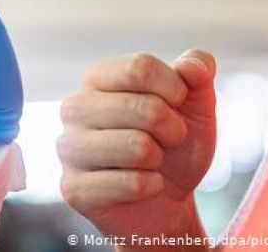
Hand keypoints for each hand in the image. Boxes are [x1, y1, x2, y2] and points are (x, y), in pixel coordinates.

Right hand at [57, 51, 216, 247]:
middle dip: (173, 129)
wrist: (166, 201)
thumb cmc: (174, 145)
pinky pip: (131, 183)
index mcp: (97, 79)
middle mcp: (74, 108)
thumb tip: (193, 65)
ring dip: (160, 159)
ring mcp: (68, 148)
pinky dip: (152, 186)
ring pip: (137, 146)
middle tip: (169, 141)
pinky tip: (144, 186)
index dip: (175, 89)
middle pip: (143, 107)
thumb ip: (198, 71)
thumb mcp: (196, 104)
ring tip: (152, 162)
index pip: (140, 67)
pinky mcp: (74, 188)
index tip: (179, 105)